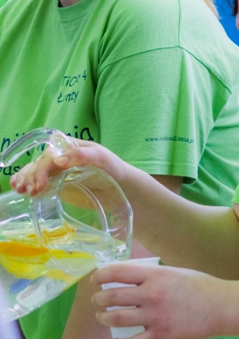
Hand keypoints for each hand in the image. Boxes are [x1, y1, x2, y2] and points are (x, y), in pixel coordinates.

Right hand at [11, 139, 134, 195]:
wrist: (119, 187)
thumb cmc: (112, 167)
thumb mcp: (101, 157)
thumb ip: (82, 155)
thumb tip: (58, 161)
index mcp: (68, 146)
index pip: (49, 155)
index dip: (42, 168)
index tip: (42, 183)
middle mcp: (59, 157)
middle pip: (39, 164)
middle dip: (32, 177)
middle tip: (33, 191)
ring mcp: (56, 171)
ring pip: (33, 172)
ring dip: (24, 180)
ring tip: (23, 191)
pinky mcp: (55, 184)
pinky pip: (36, 181)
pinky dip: (24, 182)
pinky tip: (18, 188)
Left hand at [91, 263, 227, 338]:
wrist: (222, 307)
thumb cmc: (200, 287)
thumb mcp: (176, 272)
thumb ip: (153, 276)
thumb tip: (128, 278)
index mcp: (156, 275)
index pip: (118, 272)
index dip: (101, 276)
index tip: (95, 279)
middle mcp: (152, 294)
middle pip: (112, 296)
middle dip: (99, 299)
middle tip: (98, 301)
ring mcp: (155, 316)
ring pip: (116, 318)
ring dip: (104, 318)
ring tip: (103, 317)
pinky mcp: (161, 335)